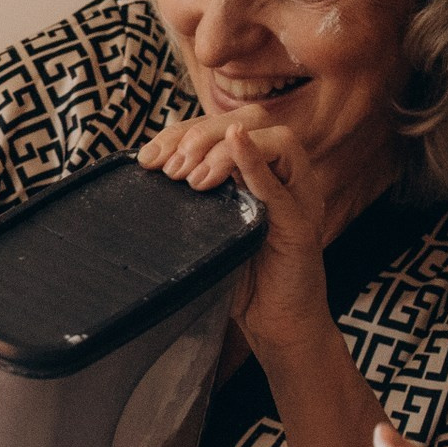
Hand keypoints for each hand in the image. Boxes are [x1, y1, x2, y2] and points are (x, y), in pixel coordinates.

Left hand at [136, 107, 334, 356]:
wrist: (274, 324)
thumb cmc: (240, 275)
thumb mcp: (207, 226)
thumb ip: (189, 196)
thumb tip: (145, 170)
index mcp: (258, 170)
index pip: (224, 126)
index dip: (184, 131)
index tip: (149, 158)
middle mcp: (284, 175)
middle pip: (251, 122)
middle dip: (203, 134)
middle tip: (172, 169)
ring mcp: (298, 197)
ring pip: (276, 140)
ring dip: (225, 150)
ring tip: (192, 179)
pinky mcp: (301, 225)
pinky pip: (282, 186)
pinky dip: (257, 161)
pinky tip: (236, 144)